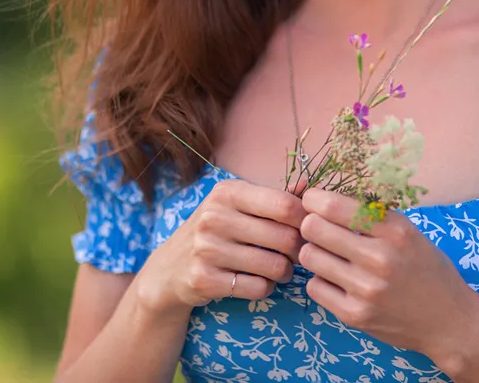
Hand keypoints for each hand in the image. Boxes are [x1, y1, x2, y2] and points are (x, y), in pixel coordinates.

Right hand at [136, 178, 306, 314]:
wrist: (169, 269)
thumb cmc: (214, 232)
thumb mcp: (236, 206)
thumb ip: (273, 197)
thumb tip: (309, 189)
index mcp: (226, 193)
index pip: (284, 205)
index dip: (305, 220)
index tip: (307, 230)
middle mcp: (214, 218)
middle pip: (284, 237)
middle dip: (298, 251)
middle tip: (296, 255)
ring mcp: (206, 249)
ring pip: (274, 266)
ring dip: (285, 272)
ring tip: (280, 269)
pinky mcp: (204, 280)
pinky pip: (258, 288)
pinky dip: (266, 287)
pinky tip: (258, 281)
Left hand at [298, 188, 475, 355]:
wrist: (448, 321)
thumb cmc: (428, 270)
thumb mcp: (410, 233)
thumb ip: (373, 216)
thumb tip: (327, 199)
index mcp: (395, 231)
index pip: (335, 206)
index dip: (315, 199)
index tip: (313, 200)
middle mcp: (379, 259)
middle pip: (313, 228)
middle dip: (311, 224)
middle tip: (318, 228)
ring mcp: (365, 290)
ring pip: (309, 256)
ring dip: (313, 251)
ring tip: (329, 254)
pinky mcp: (354, 315)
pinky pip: (314, 286)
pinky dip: (321, 279)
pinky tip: (336, 279)